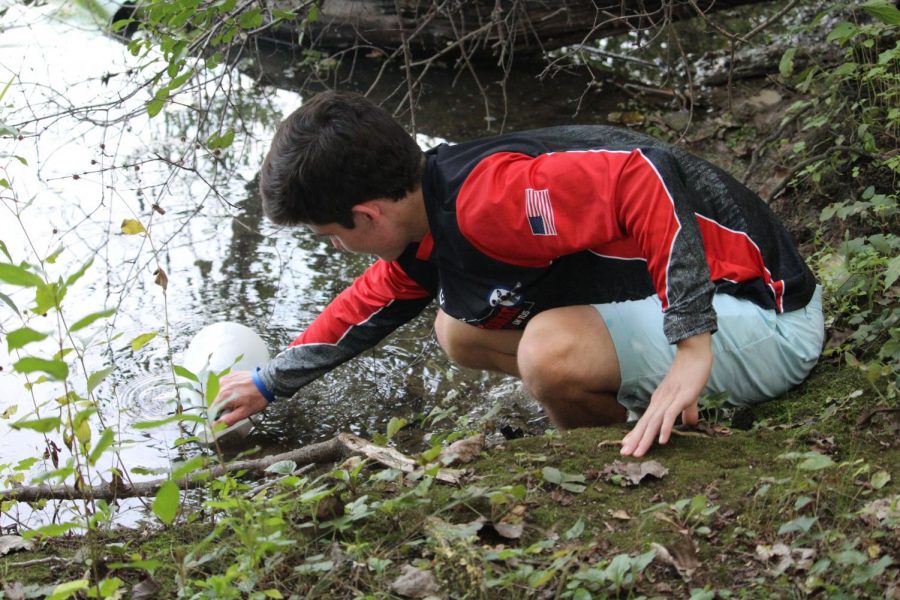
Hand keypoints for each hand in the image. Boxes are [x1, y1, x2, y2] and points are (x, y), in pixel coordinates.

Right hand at [212, 371, 268, 426]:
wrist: (267, 382)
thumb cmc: (258, 397)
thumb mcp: (244, 413)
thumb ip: (228, 420)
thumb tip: (216, 425)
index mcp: (223, 397)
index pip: (211, 411)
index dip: (216, 417)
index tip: (221, 420)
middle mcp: (221, 387)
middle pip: (215, 402)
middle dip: (222, 407)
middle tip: (234, 407)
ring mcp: (225, 380)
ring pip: (218, 394)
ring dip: (224, 398)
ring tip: (238, 398)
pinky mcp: (229, 375)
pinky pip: (223, 385)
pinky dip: (227, 390)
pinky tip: (237, 391)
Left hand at [620, 332, 711, 456]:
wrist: (694, 354)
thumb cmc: (690, 374)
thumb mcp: (688, 398)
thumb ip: (687, 411)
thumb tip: (690, 423)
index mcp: (658, 401)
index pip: (644, 421)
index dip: (635, 434)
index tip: (626, 447)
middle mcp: (659, 401)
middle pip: (645, 424)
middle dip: (635, 440)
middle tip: (624, 454)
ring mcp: (669, 399)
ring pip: (653, 422)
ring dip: (646, 438)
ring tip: (638, 453)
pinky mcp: (681, 397)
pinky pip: (670, 415)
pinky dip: (665, 428)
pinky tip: (662, 441)